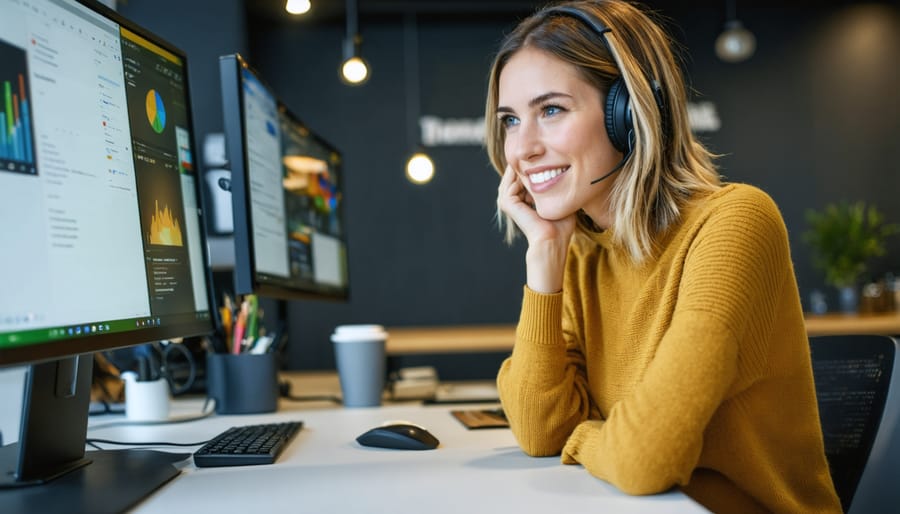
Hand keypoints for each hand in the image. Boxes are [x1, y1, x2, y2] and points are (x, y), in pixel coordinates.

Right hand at [497, 165, 575, 292]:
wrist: (553, 240)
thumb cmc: (560, 226)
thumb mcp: (560, 202)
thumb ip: (558, 189)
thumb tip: (568, 174)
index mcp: (522, 202)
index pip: (524, 177)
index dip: (534, 165)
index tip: (548, 155)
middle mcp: (512, 201)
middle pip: (516, 174)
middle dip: (526, 163)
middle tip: (539, 150)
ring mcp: (507, 201)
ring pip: (512, 176)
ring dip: (523, 166)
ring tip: (536, 158)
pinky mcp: (507, 202)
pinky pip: (511, 181)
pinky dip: (521, 173)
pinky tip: (534, 168)